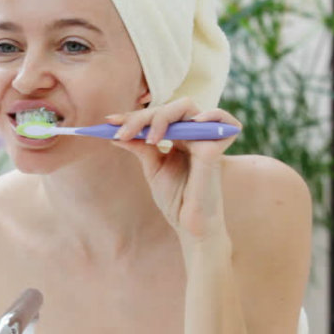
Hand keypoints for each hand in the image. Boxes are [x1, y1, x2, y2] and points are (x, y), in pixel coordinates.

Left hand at [108, 98, 241, 258]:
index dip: (134, 116)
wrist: (189, 226)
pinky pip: (223, 120)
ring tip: (150, 138)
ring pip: (187, 108)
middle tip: (122, 133)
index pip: (157, 115)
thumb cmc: (176, 199)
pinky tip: (192, 124)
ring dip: (162, 116)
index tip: (109, 122)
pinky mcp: (215, 150)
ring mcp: (206, 140)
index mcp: (181, 137)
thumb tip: (116, 133)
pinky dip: (212, 115)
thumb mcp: (153, 168)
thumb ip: (140, 147)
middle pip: (169, 108)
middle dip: (142, 117)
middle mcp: (194, 135)